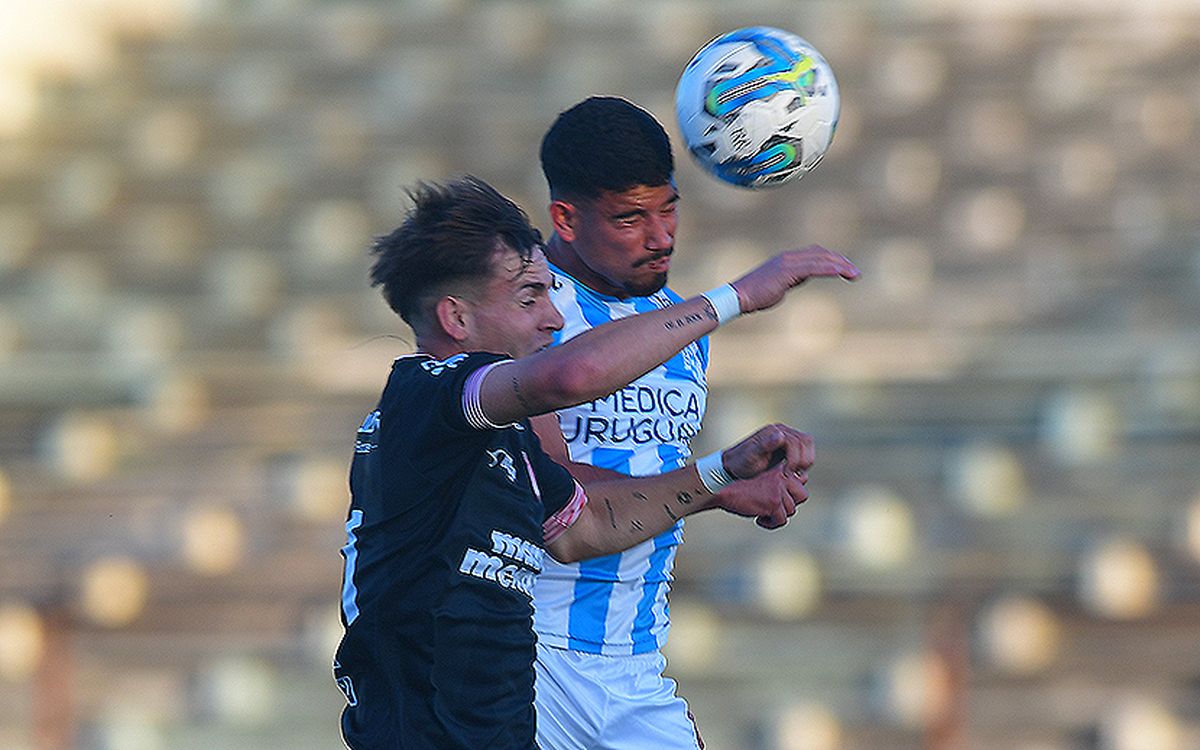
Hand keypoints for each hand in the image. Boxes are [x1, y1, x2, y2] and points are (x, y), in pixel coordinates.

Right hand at [713, 466, 807, 528]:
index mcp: (780, 469)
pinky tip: (759, 519)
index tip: (780, 496)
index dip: (793, 490)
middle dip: (790, 504)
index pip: (802, 479)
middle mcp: (782, 477)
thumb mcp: (764, 480)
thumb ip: (779, 485)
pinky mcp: (773, 503)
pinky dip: (771, 524)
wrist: (723, 489)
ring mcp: (778, 490)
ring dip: (777, 516)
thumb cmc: (742, 487)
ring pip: (791, 510)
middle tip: (775, 507)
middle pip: (802, 495)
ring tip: (763, 514)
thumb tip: (795, 500)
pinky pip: (781, 520)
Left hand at [720, 423, 813, 479]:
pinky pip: (806, 449)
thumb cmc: (741, 464)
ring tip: (795, 474)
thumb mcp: (750, 457)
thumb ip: (764, 446)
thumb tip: (780, 435)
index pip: (795, 440)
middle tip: (792, 475)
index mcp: (773, 431)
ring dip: (806, 460)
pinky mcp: (790, 445)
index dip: (794, 458)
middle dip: (802, 460)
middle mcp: (782, 430)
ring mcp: (787, 437)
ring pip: (808, 444)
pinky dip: (804, 461)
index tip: (786, 473)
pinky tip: (795, 472)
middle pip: (805, 441)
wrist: (736, 467)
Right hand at [730, 245, 858, 313]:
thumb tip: (803, 277)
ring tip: (854, 274)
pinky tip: (841, 272)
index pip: (816, 254)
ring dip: (840, 265)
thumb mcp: (779, 285)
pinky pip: (813, 267)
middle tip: (855, 272)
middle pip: (821, 253)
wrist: (739, 297)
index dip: (832, 259)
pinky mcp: (787, 271)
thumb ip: (793, 278)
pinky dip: (829, 268)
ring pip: (820, 259)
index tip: (846, 268)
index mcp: (787, 260)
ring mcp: (788, 262)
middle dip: (841, 261)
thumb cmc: (756, 295)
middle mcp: (789, 257)